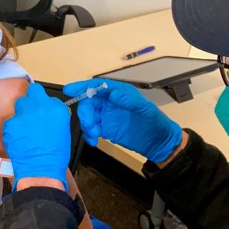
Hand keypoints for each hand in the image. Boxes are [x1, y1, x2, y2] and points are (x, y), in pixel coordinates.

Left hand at [2, 83, 69, 189]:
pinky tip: (19, 139)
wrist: (41, 170)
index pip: (47, 96)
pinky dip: (13, 128)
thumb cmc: (54, 156)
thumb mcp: (62, 131)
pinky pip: (11, 121)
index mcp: (56, 109)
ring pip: (19, 105)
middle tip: (31, 115)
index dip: (42, 103)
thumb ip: (54, 116)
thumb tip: (47, 113)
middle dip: (31, 102)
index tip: (41, 110)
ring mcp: (24, 114)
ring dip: (21, 113)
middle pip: (32, 93)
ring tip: (24, 129)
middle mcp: (40, 107)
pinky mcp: (11, 123)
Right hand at [64, 79, 182, 162]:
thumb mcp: (145, 108)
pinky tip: (93, 140)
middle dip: (84, 112)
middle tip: (88, 123)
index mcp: (118, 92)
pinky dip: (88, 135)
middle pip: (88, 102)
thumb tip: (113, 93)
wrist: (157, 142)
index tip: (70, 90)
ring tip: (94, 134)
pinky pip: (90, 130)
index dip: (82, 87)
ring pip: (87, 116)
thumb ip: (128, 99)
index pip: (96, 86)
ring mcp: (105, 116)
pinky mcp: (104, 129)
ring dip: (86, 125)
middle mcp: (109, 103)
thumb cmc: (154, 121)